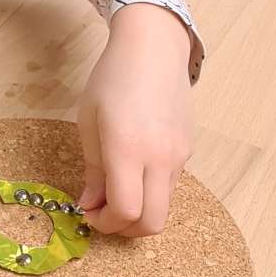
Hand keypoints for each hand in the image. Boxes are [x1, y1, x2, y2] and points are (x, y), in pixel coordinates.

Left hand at [75, 6, 192, 236]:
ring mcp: (179, 155)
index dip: (104, 224)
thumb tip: (90, 204)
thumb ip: (92, 169)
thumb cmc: (112, 77)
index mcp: (129, 149)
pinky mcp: (188, 149)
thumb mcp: (89, 120)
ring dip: (139, 211)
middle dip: (125, 230)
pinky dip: (151, 191)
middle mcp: (160, 158)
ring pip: (164, 207)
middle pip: (152, 223)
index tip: (87, 214)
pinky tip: (134, 169)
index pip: (125, 212)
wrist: (154, 46)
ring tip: (116, 190)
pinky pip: (170, 185)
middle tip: (103, 214)